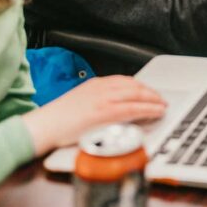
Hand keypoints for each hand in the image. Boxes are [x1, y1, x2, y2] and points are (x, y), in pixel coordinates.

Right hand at [22, 76, 165, 156]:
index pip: (126, 81)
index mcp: (96, 83)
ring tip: (162, 106)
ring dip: (153, 99)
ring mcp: (104, 99)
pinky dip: (147, 109)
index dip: (141, 86)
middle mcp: (102, 88)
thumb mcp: (82, 100)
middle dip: (151, 92)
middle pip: (134, 86)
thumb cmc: (59, 119)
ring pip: (136, 95)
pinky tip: (155, 112)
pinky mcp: (104, 113)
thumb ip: (98, 99)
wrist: (44, 126)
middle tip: (161, 99)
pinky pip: (132, 108)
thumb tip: (114, 106)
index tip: (149, 92)